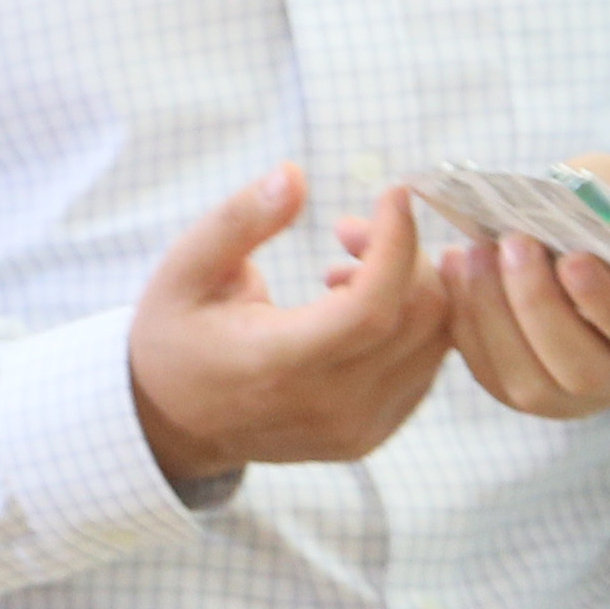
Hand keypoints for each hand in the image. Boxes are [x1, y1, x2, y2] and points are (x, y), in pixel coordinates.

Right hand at [128, 165, 453, 490]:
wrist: (173, 424)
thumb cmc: (176, 336)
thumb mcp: (185, 268)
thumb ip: (240, 221)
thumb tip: (295, 174)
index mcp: (278, 366)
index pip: (372, 309)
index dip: (397, 244)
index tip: (392, 195)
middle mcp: (329, 407)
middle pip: (419, 320)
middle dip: (405, 254)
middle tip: (350, 229)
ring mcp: (357, 428)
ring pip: (435, 343)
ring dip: (413, 287)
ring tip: (350, 267)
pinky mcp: (372, 433)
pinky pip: (426, 367)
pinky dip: (412, 322)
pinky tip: (360, 305)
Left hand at [430, 150, 609, 420]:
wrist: (593, 247)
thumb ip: (606, 191)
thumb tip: (571, 192)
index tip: (573, 257)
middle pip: (584, 371)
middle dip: (540, 305)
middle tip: (514, 242)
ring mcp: (567, 395)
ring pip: (529, 382)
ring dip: (494, 314)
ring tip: (475, 251)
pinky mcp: (517, 388)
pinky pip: (487, 371)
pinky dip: (466, 320)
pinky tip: (455, 265)